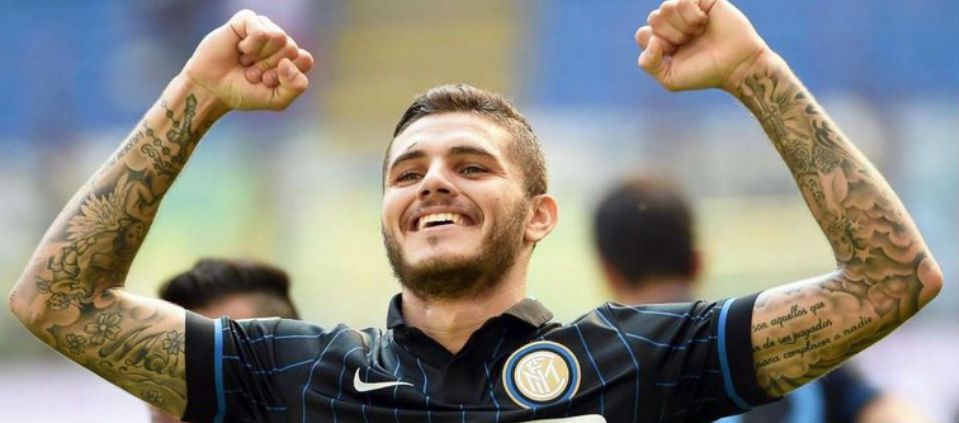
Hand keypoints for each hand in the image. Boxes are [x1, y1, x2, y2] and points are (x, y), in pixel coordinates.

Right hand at [181, 10, 313, 110]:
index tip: (268, 82)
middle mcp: (279, 41)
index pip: (305, 60)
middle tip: (253, 72)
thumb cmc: (244, 92)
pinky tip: (240, 50)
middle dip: (270, 67)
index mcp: (290, 57)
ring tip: (246, 62)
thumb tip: (288, 62)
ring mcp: (263, 28)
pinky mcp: (246, 20)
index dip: (286, 76)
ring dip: (260, 57)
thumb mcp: (276, 99)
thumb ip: (295, 87)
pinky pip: (260, 30)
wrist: (212, 89)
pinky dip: (250, 46)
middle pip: (291, 48)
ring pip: (279, 36)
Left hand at [635, 0, 770, 92]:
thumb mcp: (670, 79)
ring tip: (697, 33)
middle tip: (689, 43)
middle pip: (653, 19)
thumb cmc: (705, 73)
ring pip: (666, 7)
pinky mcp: (703, 0)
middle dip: (670, 35)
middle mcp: (673, 24)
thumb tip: (650, 40)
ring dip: (681, 25)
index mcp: (663, 41)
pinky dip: (691, 14)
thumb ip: (648, 64)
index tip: (674, 53)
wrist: (736, 64)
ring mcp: (687, 11)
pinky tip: (703, 22)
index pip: (642, 34)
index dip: (656, 44)